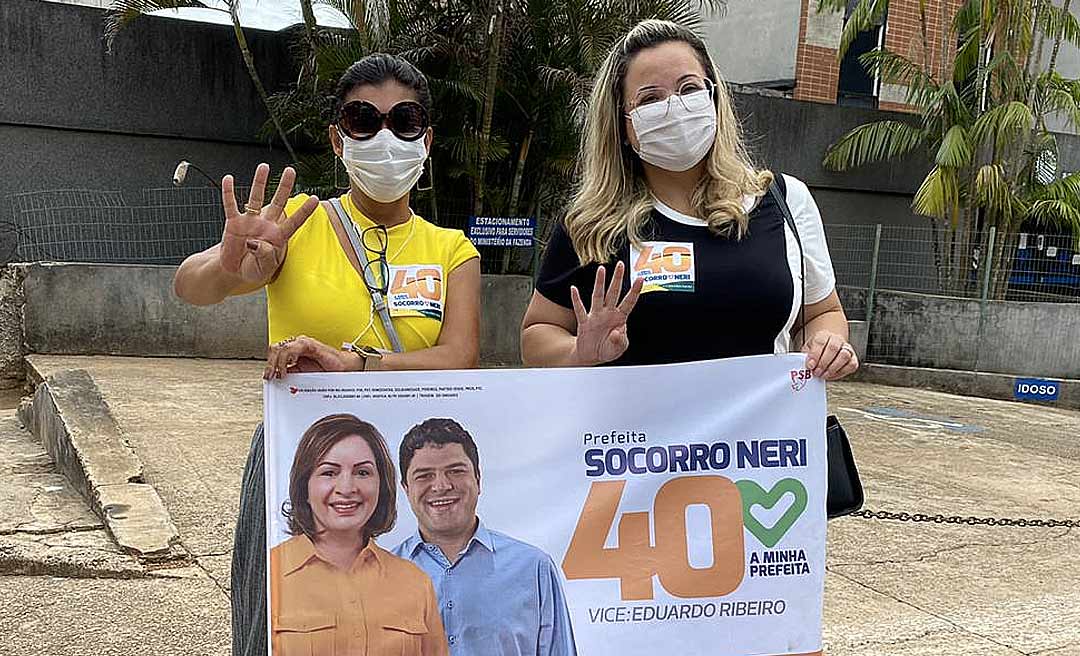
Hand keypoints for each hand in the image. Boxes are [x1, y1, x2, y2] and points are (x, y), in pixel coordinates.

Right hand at [219, 164, 319, 281]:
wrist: (234, 271)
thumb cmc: (253, 269)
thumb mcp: (263, 269)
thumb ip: (265, 256)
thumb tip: (256, 243)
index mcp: (278, 237)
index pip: (294, 222)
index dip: (304, 211)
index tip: (316, 199)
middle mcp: (266, 225)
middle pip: (278, 202)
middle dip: (284, 186)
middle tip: (291, 171)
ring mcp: (250, 222)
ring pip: (256, 198)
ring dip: (259, 182)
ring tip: (264, 167)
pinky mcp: (234, 223)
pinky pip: (231, 205)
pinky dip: (229, 192)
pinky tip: (229, 179)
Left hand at [264, 336, 362, 379]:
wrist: (345, 368)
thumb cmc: (328, 371)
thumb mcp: (304, 376)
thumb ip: (292, 375)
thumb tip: (278, 382)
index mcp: (294, 352)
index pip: (275, 354)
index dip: (269, 365)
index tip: (268, 378)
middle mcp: (297, 345)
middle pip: (275, 350)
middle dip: (270, 364)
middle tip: (270, 377)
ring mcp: (303, 343)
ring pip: (281, 348)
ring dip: (277, 363)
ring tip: (279, 374)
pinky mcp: (310, 344)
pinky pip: (292, 348)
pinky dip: (287, 358)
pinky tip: (289, 366)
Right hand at [569, 262, 642, 365]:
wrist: (592, 357)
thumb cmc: (608, 349)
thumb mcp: (618, 349)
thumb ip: (620, 341)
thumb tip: (617, 332)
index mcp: (620, 318)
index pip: (629, 302)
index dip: (635, 291)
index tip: (641, 278)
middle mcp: (608, 313)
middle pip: (613, 293)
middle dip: (617, 278)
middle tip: (620, 264)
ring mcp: (595, 316)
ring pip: (598, 296)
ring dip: (599, 283)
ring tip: (601, 269)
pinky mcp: (584, 323)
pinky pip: (580, 309)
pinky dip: (576, 299)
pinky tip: (573, 289)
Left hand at [802, 330, 858, 380]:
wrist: (828, 347)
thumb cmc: (817, 349)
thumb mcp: (808, 349)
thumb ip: (806, 356)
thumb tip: (805, 366)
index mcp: (823, 335)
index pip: (820, 342)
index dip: (815, 355)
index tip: (810, 365)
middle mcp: (837, 340)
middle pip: (833, 348)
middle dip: (823, 363)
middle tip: (816, 372)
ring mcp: (847, 348)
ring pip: (844, 356)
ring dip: (832, 368)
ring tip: (823, 375)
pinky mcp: (853, 359)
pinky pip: (851, 365)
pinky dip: (841, 372)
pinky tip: (831, 375)